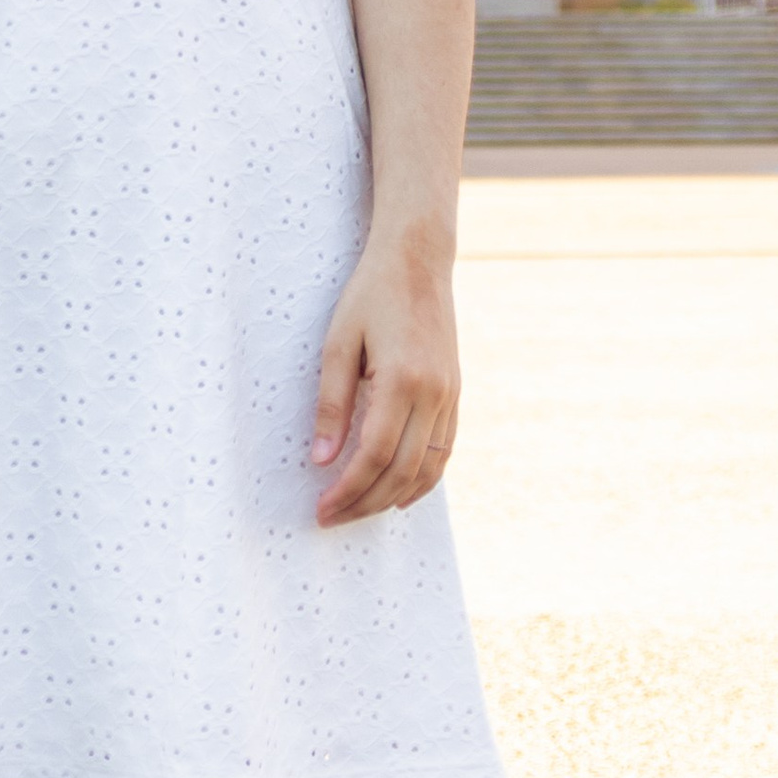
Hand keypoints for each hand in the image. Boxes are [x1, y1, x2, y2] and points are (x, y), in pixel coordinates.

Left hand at [309, 234, 460, 526]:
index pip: (374, 455)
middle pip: (401, 471)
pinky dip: (422, 479)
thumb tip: (322, 461)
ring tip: (358, 509)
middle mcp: (434, 394)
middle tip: (332, 518)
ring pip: (427, 469)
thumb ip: (332, 403)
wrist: (418, 259)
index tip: (322, 509)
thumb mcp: (339, 343)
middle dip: (364, 502)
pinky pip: (443, 451)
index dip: (347, 490)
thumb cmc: (371, 295)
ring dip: (392, 497)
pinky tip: (398, 491)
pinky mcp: (455, 394)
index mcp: (402, 380)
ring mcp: (450, 396)